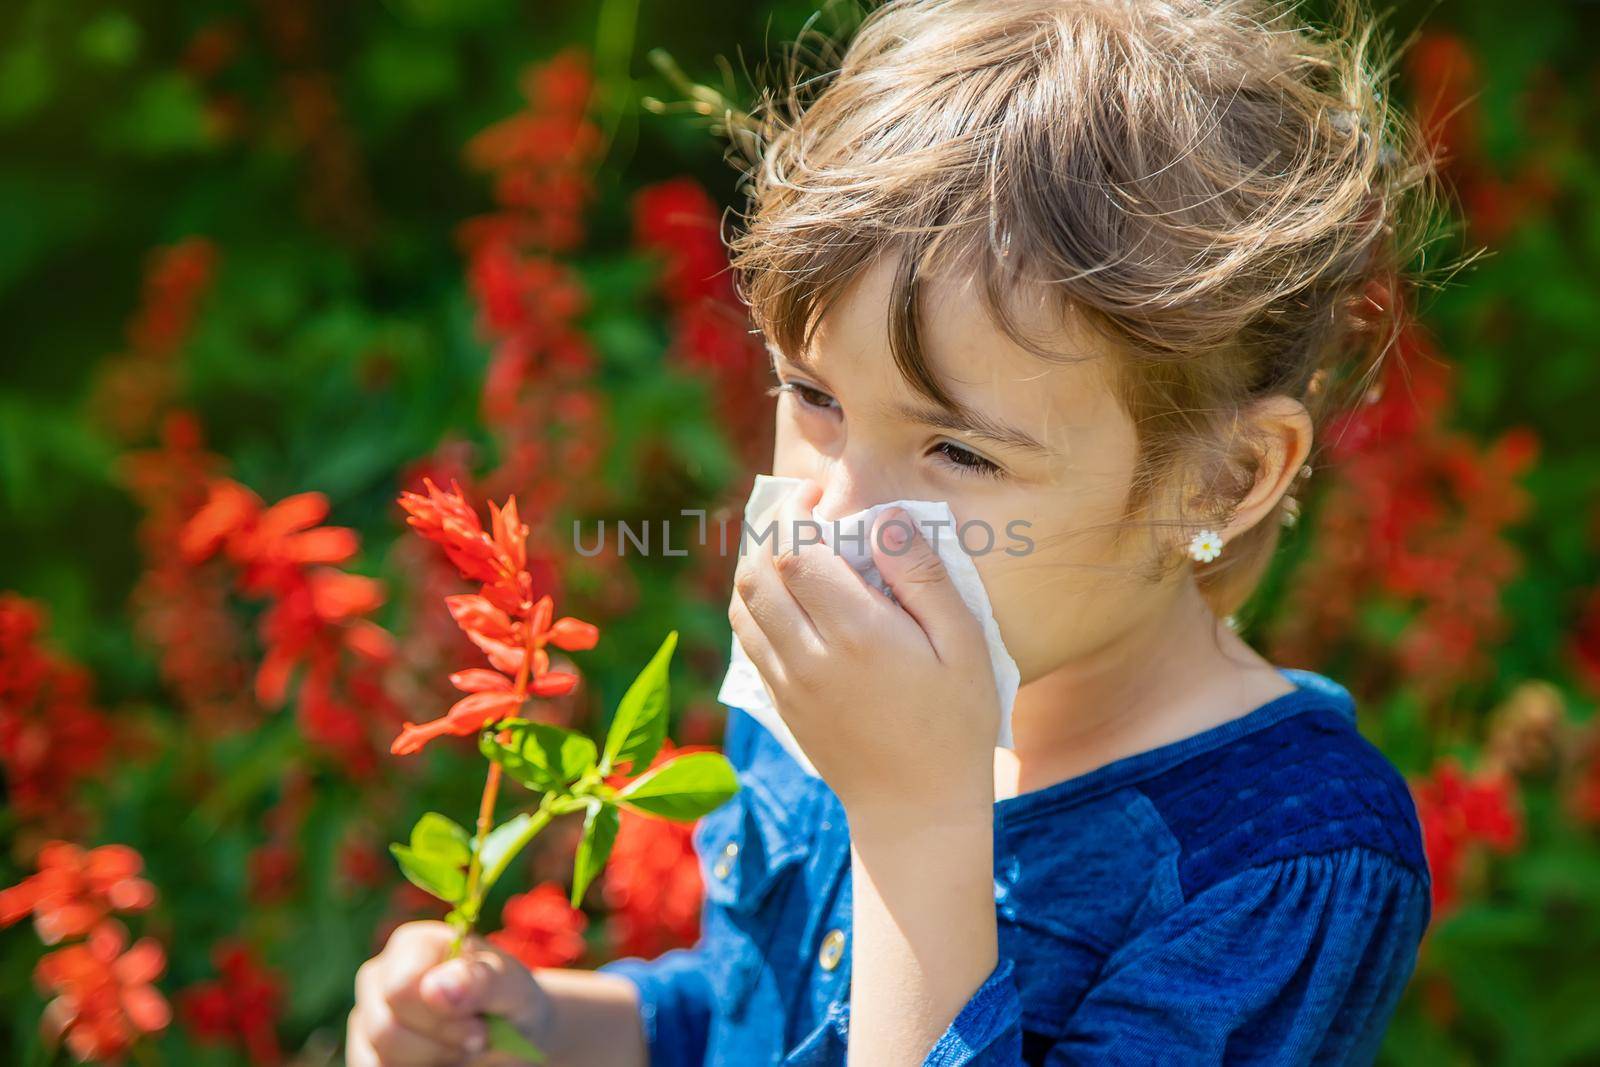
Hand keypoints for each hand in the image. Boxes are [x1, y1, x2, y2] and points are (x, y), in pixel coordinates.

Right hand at [348, 921, 548, 1065]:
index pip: (401, 989)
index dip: (443, 1018)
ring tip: (462, 1050)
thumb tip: (436, 987)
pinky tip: (443, 1061)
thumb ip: (482, 980)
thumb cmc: (512, 1003)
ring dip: (432, 1062)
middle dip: (440, 1045)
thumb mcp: (514, 988)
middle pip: (386, 1029)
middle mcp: (380, 976)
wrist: (515, 1035)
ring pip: (381, 1057)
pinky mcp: (366, 1052)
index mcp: (414, 945)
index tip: (480, 1026)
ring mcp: (366, 1017)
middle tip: (477, 1041)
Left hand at [729, 480, 999, 821]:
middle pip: (755, 573)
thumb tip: (887, 517)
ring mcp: (787, 683)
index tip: (821, 497)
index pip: (794, 553)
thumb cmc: (954, 723)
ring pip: (742, 605)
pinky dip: (756, 606)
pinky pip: (748, 639)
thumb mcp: (963, 645)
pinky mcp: (781, 703)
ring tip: (794, 552)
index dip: (799, 515)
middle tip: (805, 517)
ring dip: (758, 568)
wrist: (917, 809)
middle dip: (773, 533)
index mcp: (856, 635)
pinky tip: (790, 598)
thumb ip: (923, 576)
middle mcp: (808, 656)